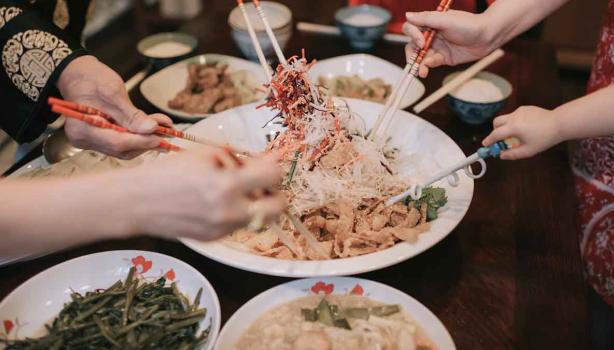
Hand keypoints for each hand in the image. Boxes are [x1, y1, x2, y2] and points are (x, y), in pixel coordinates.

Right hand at [57, 55, 172, 158]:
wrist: (78, 74)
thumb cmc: (91, 79)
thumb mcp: (113, 92)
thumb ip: (132, 114)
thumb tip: (151, 129)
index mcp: (82, 128)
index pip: (117, 142)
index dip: (141, 141)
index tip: (160, 137)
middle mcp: (85, 139)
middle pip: (122, 148)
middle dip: (147, 141)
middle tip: (169, 133)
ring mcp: (93, 140)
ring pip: (125, 147)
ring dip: (147, 139)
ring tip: (166, 128)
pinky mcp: (102, 138)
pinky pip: (123, 141)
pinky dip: (140, 135)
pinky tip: (154, 127)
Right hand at [128, 147, 285, 239]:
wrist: (136, 202)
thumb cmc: (168, 172)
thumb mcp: (205, 155)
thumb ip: (238, 159)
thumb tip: (267, 161)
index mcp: (226, 185)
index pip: (274, 177)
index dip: (274, 168)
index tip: (268, 164)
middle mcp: (229, 212)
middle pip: (278, 208)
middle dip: (276, 194)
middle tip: (263, 184)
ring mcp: (223, 229)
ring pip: (260, 218)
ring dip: (257, 204)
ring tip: (236, 191)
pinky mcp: (215, 239)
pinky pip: (239, 225)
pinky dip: (237, 213)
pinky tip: (217, 202)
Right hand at [403, 10, 491, 77]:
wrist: (488, 36)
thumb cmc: (469, 24)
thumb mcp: (446, 20)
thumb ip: (426, 18)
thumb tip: (407, 15)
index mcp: (429, 23)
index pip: (411, 28)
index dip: (412, 36)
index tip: (421, 42)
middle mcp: (430, 35)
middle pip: (412, 45)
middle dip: (411, 54)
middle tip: (413, 62)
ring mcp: (436, 47)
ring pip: (420, 57)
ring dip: (418, 64)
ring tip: (421, 72)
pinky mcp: (443, 58)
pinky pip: (431, 63)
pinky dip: (428, 66)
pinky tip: (428, 68)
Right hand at [482, 106, 561, 159]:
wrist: (559, 123)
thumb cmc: (544, 138)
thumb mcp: (529, 151)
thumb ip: (513, 154)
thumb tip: (501, 155)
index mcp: (513, 127)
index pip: (495, 134)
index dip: (489, 140)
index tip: (485, 145)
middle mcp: (514, 117)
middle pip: (496, 122)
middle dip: (495, 130)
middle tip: (501, 139)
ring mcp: (519, 111)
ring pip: (506, 118)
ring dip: (506, 126)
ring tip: (517, 134)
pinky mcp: (525, 108)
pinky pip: (515, 115)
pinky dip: (515, 122)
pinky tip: (527, 127)